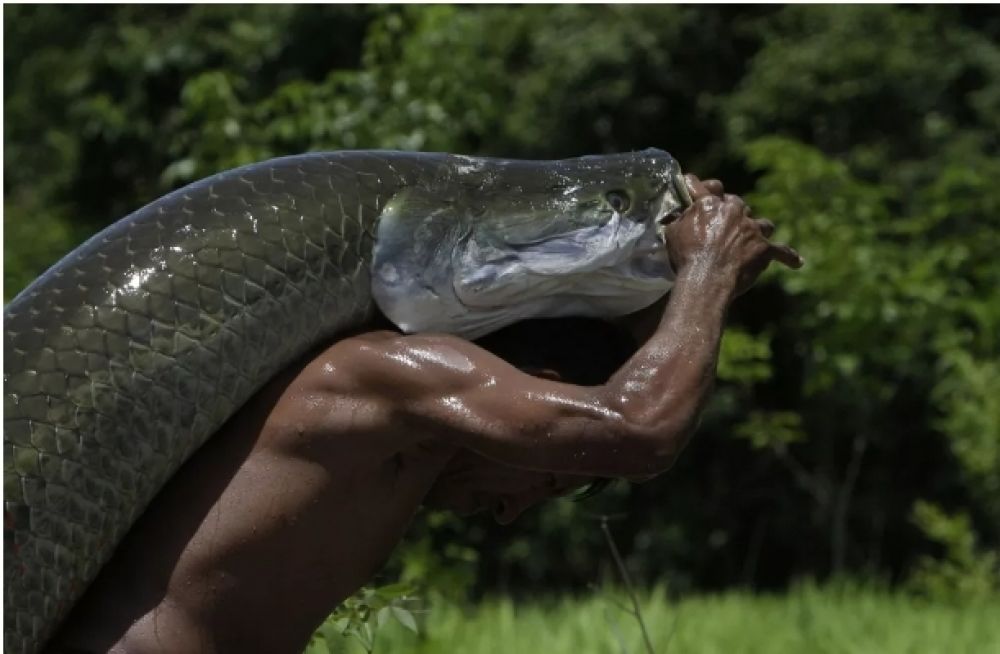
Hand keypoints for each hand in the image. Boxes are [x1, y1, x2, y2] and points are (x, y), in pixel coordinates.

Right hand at [664, 174, 802, 297]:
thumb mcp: (671, 233)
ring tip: (753, 237)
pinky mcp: (764, 248)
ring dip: (757, 229)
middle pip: (735, 203)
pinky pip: (780, 251)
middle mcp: (733, 210)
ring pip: (760, 223)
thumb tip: (674, 214)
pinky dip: (787, 257)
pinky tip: (796, 262)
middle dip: (731, 210)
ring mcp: (751, 229)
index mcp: (709, 204)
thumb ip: (677, 219)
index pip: (701, 186)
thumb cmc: (686, 258)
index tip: (693, 186)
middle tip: (723, 223)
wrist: (706, 280)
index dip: (696, 186)